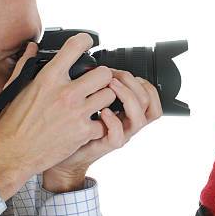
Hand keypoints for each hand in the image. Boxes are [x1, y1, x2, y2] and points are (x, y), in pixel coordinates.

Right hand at [0, 33, 116, 199]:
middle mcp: (66, 93)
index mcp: (49, 78)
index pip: (76, 46)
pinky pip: (104, 122)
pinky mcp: (83, 132)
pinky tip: (89, 125)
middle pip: (104, 73)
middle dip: (102, 77)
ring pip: (109, 95)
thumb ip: (26, 65)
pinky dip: (99, 125)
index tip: (88, 43)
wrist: (10, 155)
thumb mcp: (14, 89)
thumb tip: (32, 47)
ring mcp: (77, 113)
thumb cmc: (11, 124)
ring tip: (95, 103)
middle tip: (96, 82)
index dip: (86, 41)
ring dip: (104, 99)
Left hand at [42, 69, 162, 192]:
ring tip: (110, 87)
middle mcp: (128, 123)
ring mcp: (119, 134)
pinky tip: (103, 111)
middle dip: (133, 84)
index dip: (141, 81)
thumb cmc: (74, 124)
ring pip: (140, 119)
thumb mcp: (91, 100)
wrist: (62, 150)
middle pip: (149, 103)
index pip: (152, 96)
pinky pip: (119, 136)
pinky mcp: (105, 145)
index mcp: (128, 111)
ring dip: (127, 98)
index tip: (121, 73)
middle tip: (113, 76)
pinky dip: (113, 121)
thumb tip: (100, 65)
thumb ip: (100, 85)